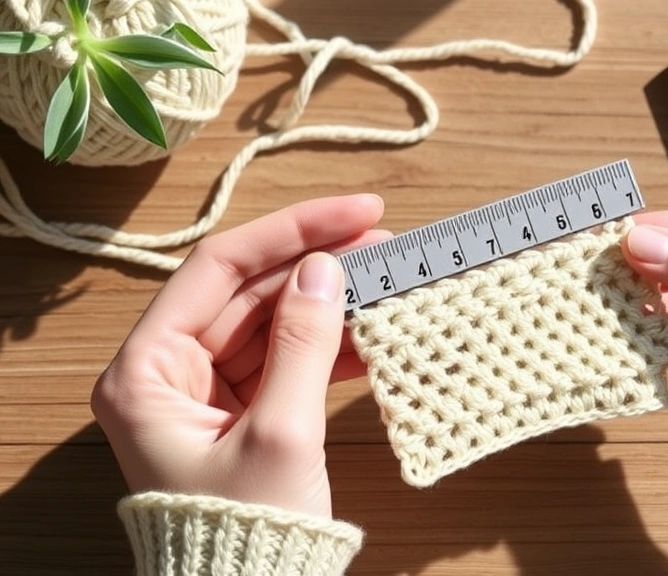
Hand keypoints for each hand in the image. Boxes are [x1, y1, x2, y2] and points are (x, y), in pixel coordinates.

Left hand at [92, 194, 387, 517]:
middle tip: (381, 242)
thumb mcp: (280, 435)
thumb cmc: (245, 535)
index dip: (291, 232)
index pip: (218, 270)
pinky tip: (372, 330)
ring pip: (273, 321)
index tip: (354, 211)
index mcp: (144, 373)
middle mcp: (167, 373)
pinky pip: (286, 358)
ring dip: (329, 302)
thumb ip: (302, 344)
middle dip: (317, 265)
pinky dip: (329, 344)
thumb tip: (325, 271)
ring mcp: (204, 391)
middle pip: (248, 291)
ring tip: (386, 281)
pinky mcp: (240, 410)